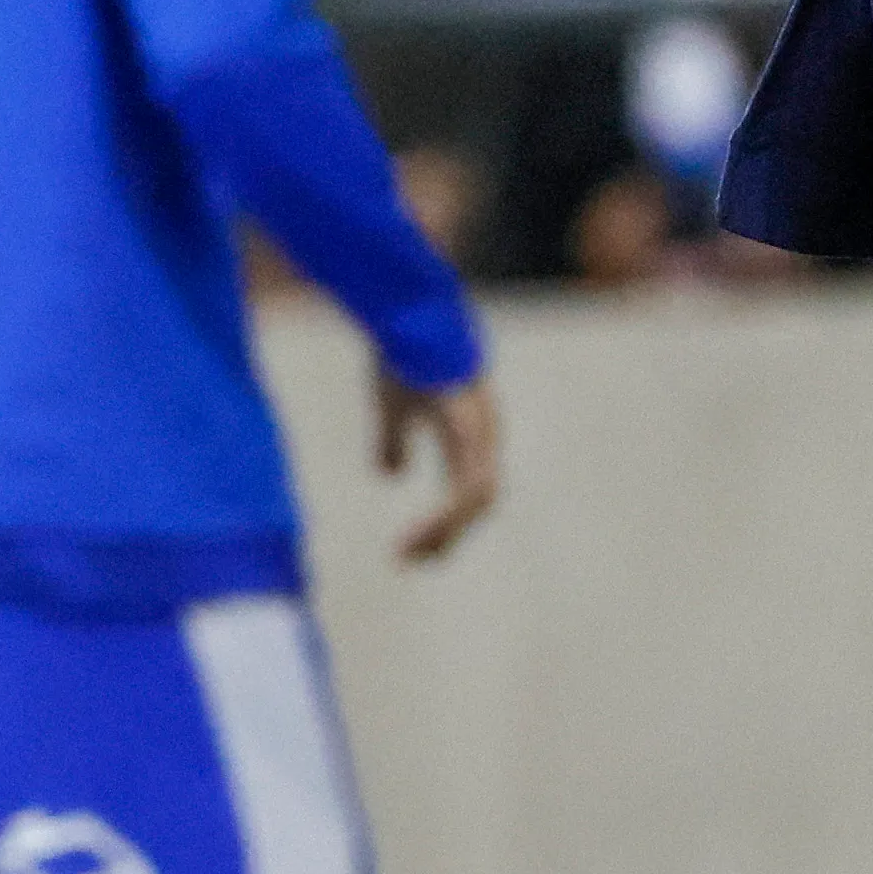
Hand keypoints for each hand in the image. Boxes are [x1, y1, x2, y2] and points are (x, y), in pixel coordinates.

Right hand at [377, 367, 500, 562]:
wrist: (404, 313)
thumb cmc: (402, 353)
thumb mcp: (392, 407)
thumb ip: (393, 440)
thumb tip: (389, 475)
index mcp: (469, 434)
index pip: (468, 491)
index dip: (446, 523)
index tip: (412, 548)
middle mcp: (484, 436)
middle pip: (478, 501)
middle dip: (447, 535)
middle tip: (411, 560)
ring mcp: (481, 431)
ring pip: (477, 498)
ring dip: (446, 531)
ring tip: (411, 553)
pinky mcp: (470, 428)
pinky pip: (468, 483)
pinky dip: (448, 513)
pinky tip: (425, 528)